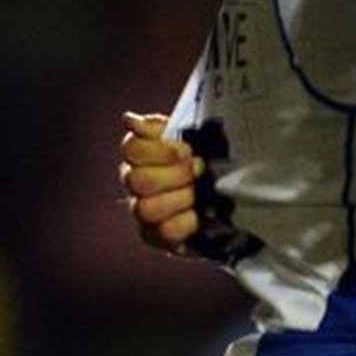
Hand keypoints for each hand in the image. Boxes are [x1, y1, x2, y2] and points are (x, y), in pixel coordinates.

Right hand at [118, 111, 201, 251]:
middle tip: (200, 170)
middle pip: (137, 181)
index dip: (160, 150)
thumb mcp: (190, 138)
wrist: (226, 197)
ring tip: (201, 192)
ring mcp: (143, 212)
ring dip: (182, 198)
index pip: (131, 149)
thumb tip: (129, 119)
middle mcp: (135, 185)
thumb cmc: (204, 161)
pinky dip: (187, 221)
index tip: (186, 149)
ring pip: (147, 209)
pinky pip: (166, 230)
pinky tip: (200, 213)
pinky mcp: (157, 236)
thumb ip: (160, 128)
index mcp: (140, 157)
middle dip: (175, 175)